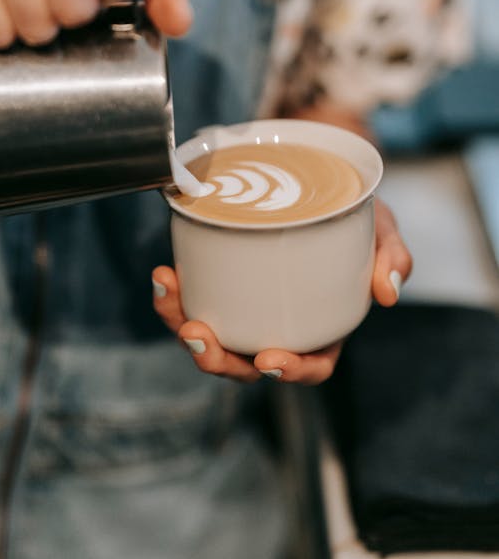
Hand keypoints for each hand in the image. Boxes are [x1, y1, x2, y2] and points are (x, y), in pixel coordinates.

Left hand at [152, 199, 411, 384]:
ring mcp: (249, 308)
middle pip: (246, 363)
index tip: (268, 359)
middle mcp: (282, 325)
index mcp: (324, 327)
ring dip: (183, 324)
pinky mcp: (224, 284)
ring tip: (169, 292)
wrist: (322, 185)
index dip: (290, 373)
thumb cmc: (355, 217)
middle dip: (216, 358)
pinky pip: (196, 301)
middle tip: (198, 334)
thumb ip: (393, 258)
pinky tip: (166, 275)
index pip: (311, 365)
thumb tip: (388, 293)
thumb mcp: (382, 231)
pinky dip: (176, 296)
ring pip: (213, 337)